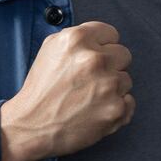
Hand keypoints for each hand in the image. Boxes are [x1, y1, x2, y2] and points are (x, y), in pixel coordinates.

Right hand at [0, 21, 132, 160]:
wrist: (30, 126)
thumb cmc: (40, 90)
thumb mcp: (51, 49)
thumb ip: (78, 39)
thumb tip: (101, 39)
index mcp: (77, 40)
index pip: (110, 34)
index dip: (102, 46)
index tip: (94, 58)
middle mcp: (95, 59)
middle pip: (123, 55)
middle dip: (110, 66)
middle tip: (90, 80)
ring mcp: (108, 85)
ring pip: (126, 79)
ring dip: (113, 88)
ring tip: (89, 98)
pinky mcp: (116, 109)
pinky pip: (129, 102)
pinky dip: (117, 108)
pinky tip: (96, 111)